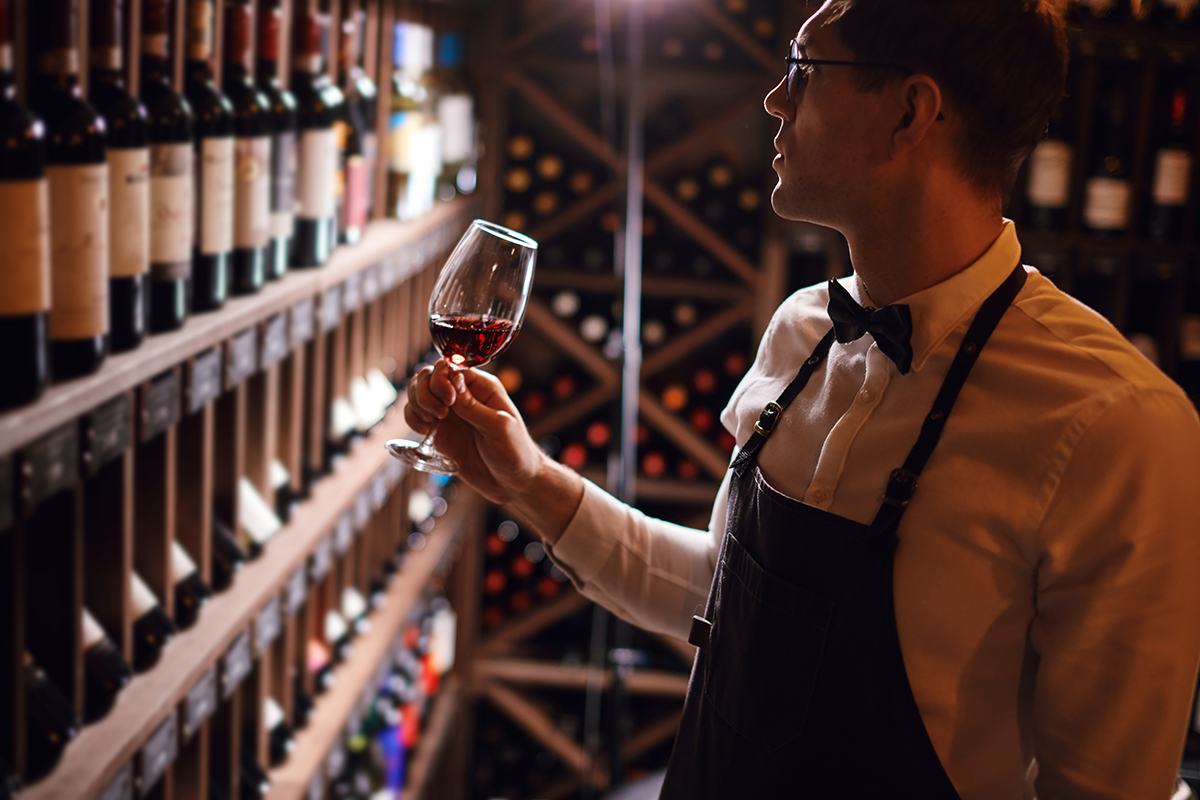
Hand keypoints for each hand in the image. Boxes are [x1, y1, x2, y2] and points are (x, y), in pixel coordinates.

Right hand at [404, 359, 583, 540]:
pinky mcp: (439, 431)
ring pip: (418, 393)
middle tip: (440, 415)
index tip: (449, 402)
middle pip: (429, 376)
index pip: (451, 367)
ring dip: (416, 403)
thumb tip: (454, 380)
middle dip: (425, 391)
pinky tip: (423, 430)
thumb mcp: (499, 428)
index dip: (442, 380)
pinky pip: (416, 415)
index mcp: (482, 387)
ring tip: (430, 422)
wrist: (513, 483)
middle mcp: (463, 395)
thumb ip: (473, 406)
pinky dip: (412, 418)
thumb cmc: (515, 452)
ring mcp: (449, 413)